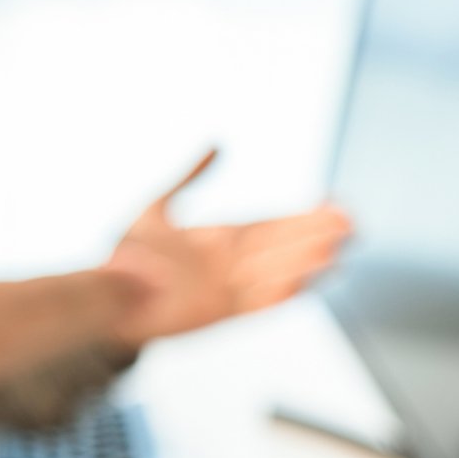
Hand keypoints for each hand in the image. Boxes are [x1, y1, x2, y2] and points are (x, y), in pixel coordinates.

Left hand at [102, 151, 349, 349]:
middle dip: (315, 235)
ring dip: (307, 261)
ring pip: (277, 272)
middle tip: (352, 224)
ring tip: (340, 248)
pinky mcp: (219, 312)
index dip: (303, 217)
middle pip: (282, 246)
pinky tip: (307, 281)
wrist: (105, 296)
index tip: (334, 205)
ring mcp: (228, 289)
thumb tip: (217, 145)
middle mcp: (230, 264)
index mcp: (220, 240)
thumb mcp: (157, 207)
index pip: (272, 226)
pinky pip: (258, 303)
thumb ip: (187, 176)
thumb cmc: (124, 258)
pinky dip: (281, 292)